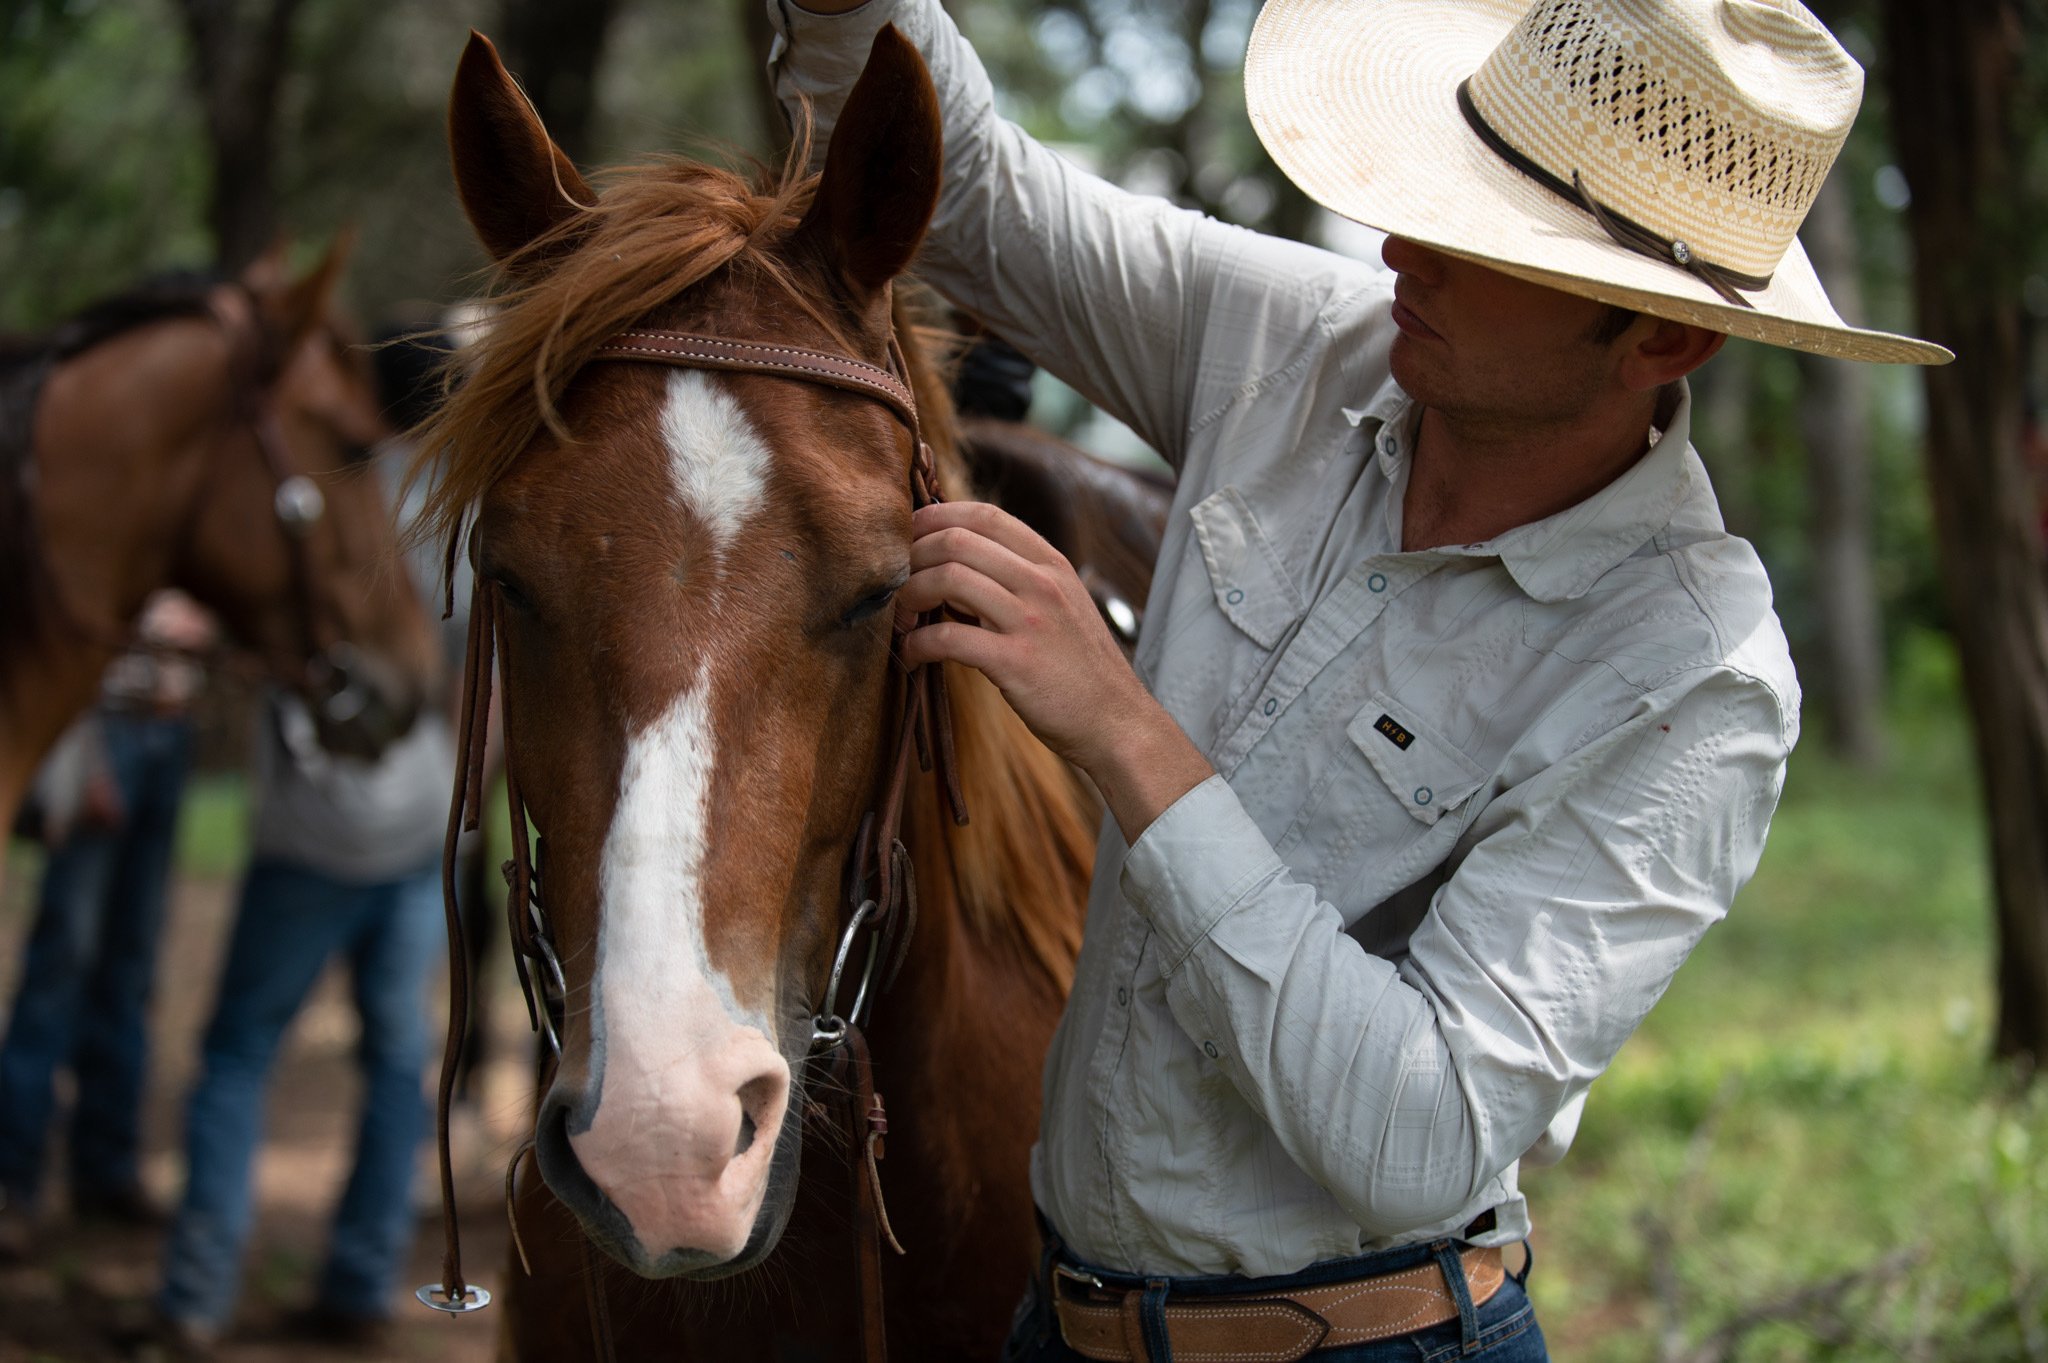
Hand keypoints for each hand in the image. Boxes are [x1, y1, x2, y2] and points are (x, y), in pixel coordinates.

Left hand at [896, 502, 1211, 841]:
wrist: (1117, 722)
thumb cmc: (1079, 668)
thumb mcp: (1061, 606)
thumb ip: (1019, 580)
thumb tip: (955, 564)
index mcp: (1051, 564)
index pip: (985, 514)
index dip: (937, 517)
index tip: (909, 538)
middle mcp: (1042, 583)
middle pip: (957, 541)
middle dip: (913, 558)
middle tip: (896, 586)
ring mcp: (1030, 621)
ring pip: (948, 579)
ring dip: (909, 597)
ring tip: (902, 622)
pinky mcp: (1016, 663)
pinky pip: (948, 637)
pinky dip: (917, 644)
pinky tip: (911, 657)